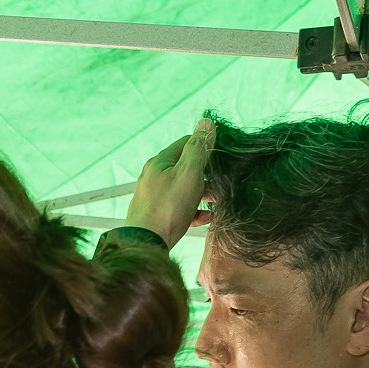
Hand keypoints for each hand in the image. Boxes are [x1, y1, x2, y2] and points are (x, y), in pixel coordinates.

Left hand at [127, 117, 216, 248]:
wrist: (145, 245)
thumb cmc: (168, 207)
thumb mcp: (188, 173)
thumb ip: (198, 148)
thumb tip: (206, 122)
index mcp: (160, 162)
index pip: (186, 142)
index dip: (205, 146)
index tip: (222, 155)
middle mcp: (153, 176)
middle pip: (185, 167)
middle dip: (206, 173)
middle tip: (223, 183)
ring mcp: (153, 196)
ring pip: (183, 188)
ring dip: (202, 192)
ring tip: (218, 200)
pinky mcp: (155, 215)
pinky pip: (178, 208)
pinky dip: (193, 209)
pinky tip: (206, 216)